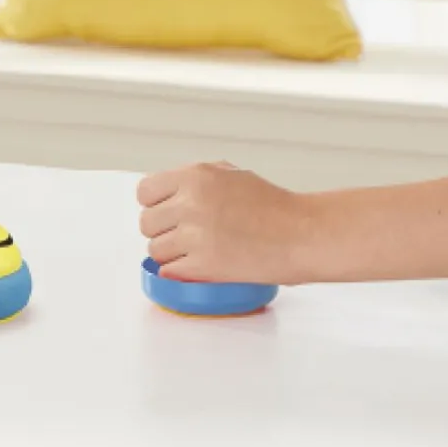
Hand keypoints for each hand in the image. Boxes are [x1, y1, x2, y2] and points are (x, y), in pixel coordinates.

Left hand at [136, 161, 313, 285]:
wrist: (302, 234)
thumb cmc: (273, 206)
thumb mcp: (228, 174)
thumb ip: (193, 180)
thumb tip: (164, 193)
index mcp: (194, 176)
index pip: (145, 192)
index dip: (155, 204)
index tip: (166, 212)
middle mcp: (190, 203)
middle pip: (147, 223)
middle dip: (163, 230)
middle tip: (185, 235)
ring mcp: (195, 235)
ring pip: (156, 250)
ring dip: (172, 254)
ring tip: (198, 251)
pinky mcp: (204, 265)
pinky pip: (170, 272)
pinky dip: (182, 272)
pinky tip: (200, 266)